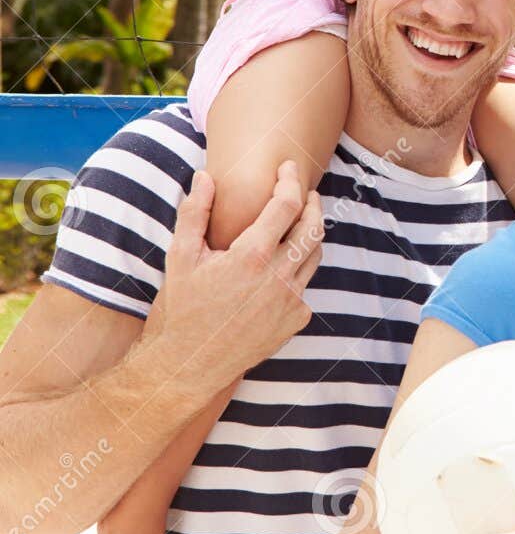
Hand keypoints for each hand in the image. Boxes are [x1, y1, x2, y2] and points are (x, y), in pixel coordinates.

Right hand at [146, 162, 323, 388]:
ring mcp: (292, 300)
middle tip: (305, 192)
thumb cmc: (181, 308)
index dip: (291, 180)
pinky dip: (296, 270)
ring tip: (296, 224)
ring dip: (308, 235)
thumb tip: (206, 177)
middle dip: (312, 204)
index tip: (289, 168)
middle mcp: (278, 277)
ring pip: (314, 256)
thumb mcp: (180, 257)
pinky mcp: (297, 319)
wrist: (189, 364)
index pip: (287, 205)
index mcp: (251, 256)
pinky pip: (305, 285)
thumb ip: (195, 213)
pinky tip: (279, 267)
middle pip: (314, 227)